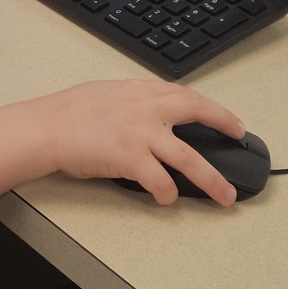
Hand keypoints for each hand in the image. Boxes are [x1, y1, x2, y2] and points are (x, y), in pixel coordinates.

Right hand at [48, 79, 244, 205]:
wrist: (48, 127)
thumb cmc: (68, 112)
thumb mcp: (106, 93)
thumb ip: (132, 101)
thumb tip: (148, 111)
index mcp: (139, 91)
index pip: (183, 94)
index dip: (209, 106)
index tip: (223, 115)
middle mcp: (146, 109)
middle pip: (196, 112)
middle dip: (223, 123)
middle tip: (239, 137)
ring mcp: (141, 134)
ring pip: (189, 158)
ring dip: (211, 179)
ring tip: (225, 195)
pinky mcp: (131, 159)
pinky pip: (161, 181)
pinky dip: (167, 192)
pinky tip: (166, 197)